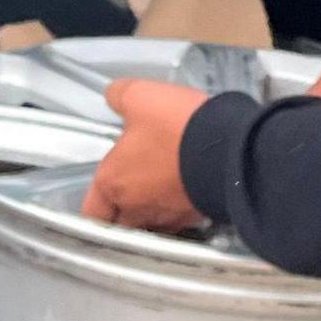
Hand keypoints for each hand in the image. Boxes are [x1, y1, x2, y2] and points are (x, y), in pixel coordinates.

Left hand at [86, 79, 210, 232]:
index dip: (94, 207)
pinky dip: (180, 208)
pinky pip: (181, 219)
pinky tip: (186, 189)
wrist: (228, 150)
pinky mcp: (196, 216)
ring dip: (153, 210)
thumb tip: (114, 96)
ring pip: (152, 224)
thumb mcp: (140, 96)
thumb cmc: (178, 129)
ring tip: (160, 190)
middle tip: (129, 193)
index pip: (92, 212)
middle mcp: (137, 206)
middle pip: (121, 224)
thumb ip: (119, 96)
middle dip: (123, 212)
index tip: (100, 199)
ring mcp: (169, 216)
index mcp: (114, 182)